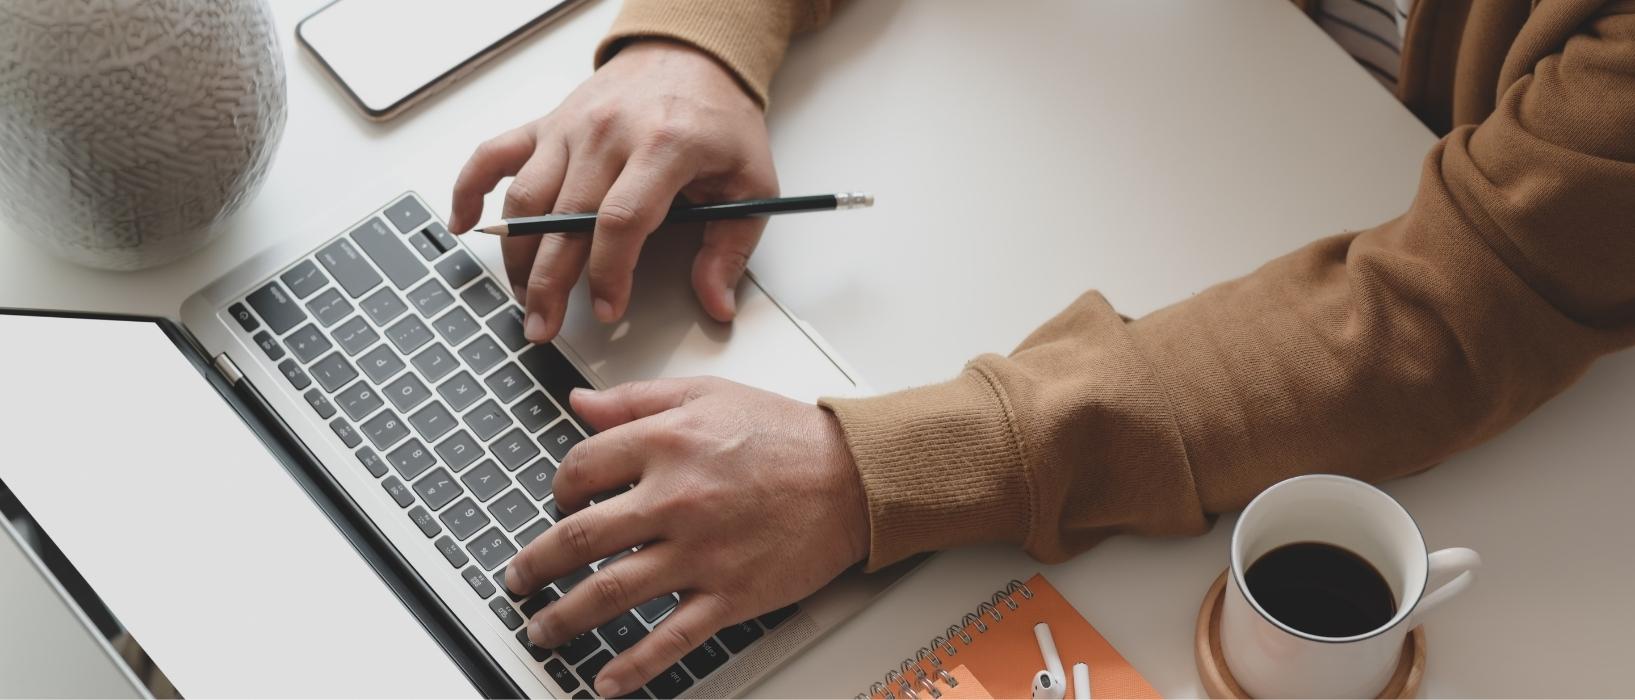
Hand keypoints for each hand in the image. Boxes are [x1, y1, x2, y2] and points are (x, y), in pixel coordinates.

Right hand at [450, 41, 776, 342]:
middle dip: (549, 283)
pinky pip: (494, 155)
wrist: (691, 56)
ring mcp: (570, 128)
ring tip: (525, 298)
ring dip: (516, 255)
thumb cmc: (718, 120)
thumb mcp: (751, 182)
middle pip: (564, 218)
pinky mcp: (547, 123)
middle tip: (545, 327)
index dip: (608, 273)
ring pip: (526, 198)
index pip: (621, 220)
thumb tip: (716, 303)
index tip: (608, 309)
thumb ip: (731, 248)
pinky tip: (464, 224)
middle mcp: (608, 134)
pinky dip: (469, 189)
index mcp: (663, 146)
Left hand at [503, 378, 869, 696]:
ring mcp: (701, 553)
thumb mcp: (709, 394)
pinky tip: (606, 679)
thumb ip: (638, 399)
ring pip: (610, 592)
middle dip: (535, 563)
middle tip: (518, 577)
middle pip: (578, 538)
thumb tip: (580, 404)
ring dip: (564, 617)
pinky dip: (633, 665)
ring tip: (542, 630)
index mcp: (667, 443)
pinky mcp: (730, 595)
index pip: (581, 468)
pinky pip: (670, 638)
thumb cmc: (787, 435)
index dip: (559, 487)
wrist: (855, 477)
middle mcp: (676, 499)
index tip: (559, 502)